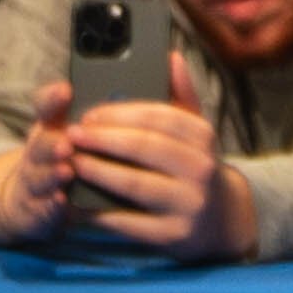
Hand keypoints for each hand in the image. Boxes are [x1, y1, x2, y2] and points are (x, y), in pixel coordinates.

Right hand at [0, 80, 86, 247]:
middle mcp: (35, 157)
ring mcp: (32, 186)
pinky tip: (60, 203)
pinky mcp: (35, 214)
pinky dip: (51, 208)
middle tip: (66, 142)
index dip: (53, 100)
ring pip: (40, 180)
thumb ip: (64, 112)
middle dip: (52, 145)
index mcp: (44, 132)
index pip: (44, 111)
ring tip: (66, 171)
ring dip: (52, 176)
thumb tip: (72, 86)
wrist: (20, 203)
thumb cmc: (49, 162)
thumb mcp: (56, 133)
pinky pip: (42, 212)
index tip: (65, 90)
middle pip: (40, 148)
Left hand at [50, 54, 255, 261]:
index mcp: (203, 136)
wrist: (220, 220)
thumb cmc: (193, 164)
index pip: (158, 116)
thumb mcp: (194, 130)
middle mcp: (201, 169)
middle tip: (72, 135)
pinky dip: (102, 211)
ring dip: (99, 172)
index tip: (88, 112)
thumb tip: (170, 56)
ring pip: (136, 184)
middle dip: (103, 140)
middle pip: (144, 147)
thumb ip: (180, 93)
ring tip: (74, 162)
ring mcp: (189, 204)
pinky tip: (81, 201)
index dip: (120, 113)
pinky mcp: (174, 235)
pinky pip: (131, 222)